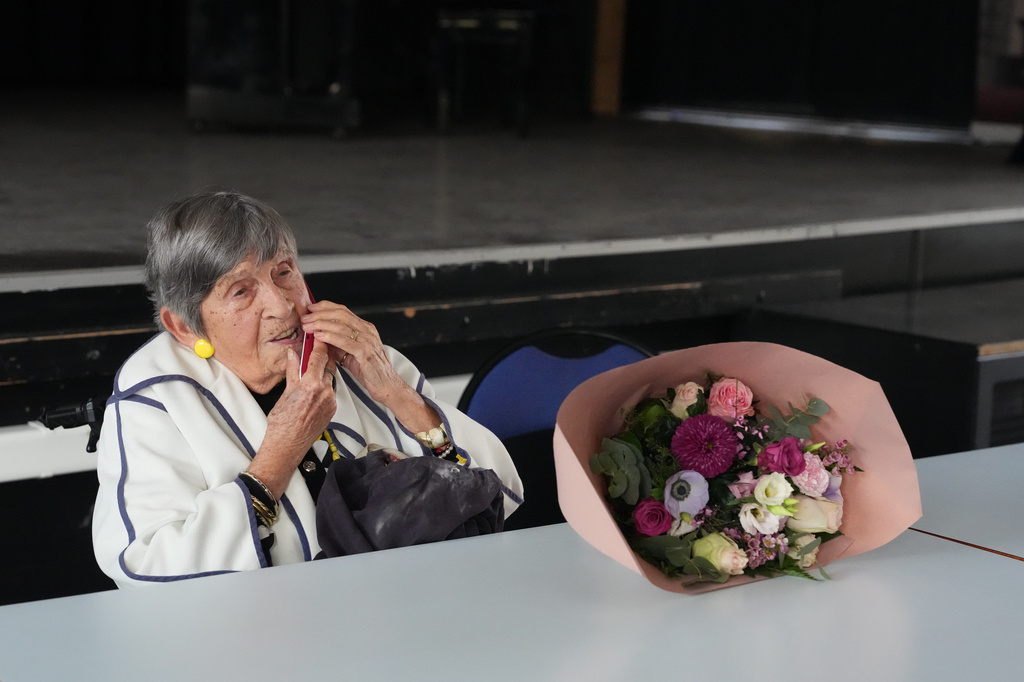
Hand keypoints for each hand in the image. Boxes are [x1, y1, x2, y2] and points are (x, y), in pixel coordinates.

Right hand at [247, 339, 336, 497]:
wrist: (287, 445)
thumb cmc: (281, 422)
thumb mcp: (285, 392)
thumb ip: (292, 371)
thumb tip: (293, 354)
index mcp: (310, 385)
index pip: (318, 356)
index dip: (319, 343)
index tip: (318, 334)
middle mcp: (324, 391)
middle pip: (328, 364)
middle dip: (323, 354)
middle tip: (318, 345)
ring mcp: (330, 400)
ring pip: (330, 377)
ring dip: (323, 370)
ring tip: (314, 365)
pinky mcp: (332, 409)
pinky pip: (330, 390)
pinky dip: (324, 384)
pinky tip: (316, 384)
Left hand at [301, 301, 438, 432]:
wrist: (388, 387)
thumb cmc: (371, 372)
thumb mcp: (351, 354)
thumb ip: (338, 344)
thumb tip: (320, 338)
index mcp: (365, 329)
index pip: (343, 311)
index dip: (325, 307)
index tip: (310, 309)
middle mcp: (367, 331)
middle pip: (341, 314)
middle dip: (320, 314)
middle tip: (305, 318)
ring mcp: (368, 341)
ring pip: (341, 326)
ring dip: (321, 324)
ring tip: (308, 326)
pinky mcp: (366, 353)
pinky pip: (345, 341)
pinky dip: (330, 337)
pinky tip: (319, 336)